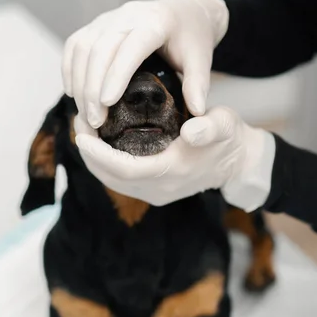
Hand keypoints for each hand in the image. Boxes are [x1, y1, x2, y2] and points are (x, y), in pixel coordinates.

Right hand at [62, 0, 228, 127]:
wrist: (184, 12)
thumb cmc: (192, 39)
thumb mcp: (201, 60)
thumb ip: (198, 85)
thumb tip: (197, 112)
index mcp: (155, 22)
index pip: (131, 47)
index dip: (116, 74)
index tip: (107, 103)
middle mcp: (128, 15)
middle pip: (100, 49)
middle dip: (92, 88)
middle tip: (95, 121)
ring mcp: (108, 18)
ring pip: (82, 47)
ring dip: (79, 83)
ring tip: (86, 115)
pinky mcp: (96, 25)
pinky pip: (75, 45)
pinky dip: (69, 69)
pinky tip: (73, 93)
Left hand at [75, 107, 275, 211]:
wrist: (237, 162)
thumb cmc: (227, 139)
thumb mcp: (222, 125)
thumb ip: (208, 127)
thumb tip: (191, 130)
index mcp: (170, 173)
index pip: (124, 169)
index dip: (100, 154)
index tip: (83, 134)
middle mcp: (159, 189)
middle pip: (112, 178)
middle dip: (90, 154)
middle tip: (79, 123)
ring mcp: (155, 193)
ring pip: (113, 182)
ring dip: (94, 160)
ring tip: (85, 131)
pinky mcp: (154, 191)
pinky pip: (121, 181)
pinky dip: (105, 165)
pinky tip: (100, 144)